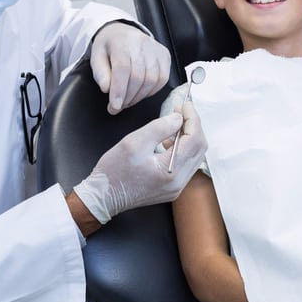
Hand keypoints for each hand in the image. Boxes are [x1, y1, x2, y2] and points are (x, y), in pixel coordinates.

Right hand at [73, 101, 207, 222]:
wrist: (103, 197)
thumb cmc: (114, 171)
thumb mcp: (134, 142)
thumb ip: (159, 127)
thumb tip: (178, 118)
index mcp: (170, 171)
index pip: (194, 139)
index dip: (192, 118)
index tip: (185, 104)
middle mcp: (178, 182)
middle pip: (199, 148)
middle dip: (193, 126)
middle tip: (181, 111)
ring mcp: (176, 187)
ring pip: (195, 156)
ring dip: (189, 137)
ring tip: (176, 123)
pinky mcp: (172, 188)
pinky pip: (186, 165)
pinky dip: (183, 149)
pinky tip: (170, 141)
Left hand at [91, 22, 169, 113]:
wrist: (122, 32)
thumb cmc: (109, 47)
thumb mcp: (96, 57)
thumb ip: (100, 73)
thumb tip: (107, 89)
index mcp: (121, 42)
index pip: (122, 68)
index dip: (119, 89)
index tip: (114, 106)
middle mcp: (141, 43)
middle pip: (138, 76)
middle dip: (127, 97)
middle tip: (118, 106)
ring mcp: (155, 49)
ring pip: (152, 80)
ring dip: (139, 96)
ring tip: (128, 100)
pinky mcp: (164, 55)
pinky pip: (162, 79)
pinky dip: (151, 91)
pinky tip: (140, 92)